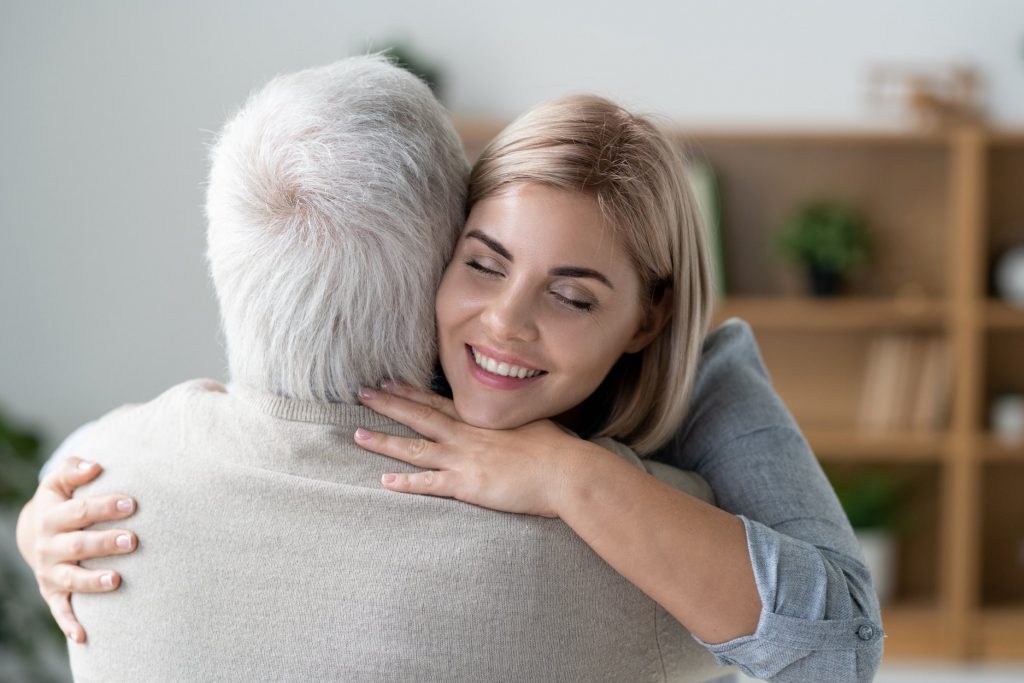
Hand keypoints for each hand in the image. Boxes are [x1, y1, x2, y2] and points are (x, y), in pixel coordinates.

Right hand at [15, 457, 137, 643]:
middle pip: (78, 545)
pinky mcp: (53, 593)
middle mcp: (49, 546)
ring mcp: (50, 572)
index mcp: (52, 517)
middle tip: (132, 539)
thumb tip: (95, 466)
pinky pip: (61, 611)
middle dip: (104, 543)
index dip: (105, 506)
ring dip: (92, 582)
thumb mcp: (59, 482)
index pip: (79, 512)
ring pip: (71, 579)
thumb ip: (74, 470)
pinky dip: (71, 624)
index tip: (132, 503)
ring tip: (116, 580)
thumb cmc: (62, 502)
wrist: (36, 533)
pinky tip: (85, 636)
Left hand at [354, 383, 584, 517]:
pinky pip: (430, 484)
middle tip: (362, 393)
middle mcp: (467, 435)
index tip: (389, 380)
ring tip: (358, 435)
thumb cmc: (556, 449)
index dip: (411, 392)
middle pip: (419, 416)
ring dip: (385, 441)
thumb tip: (506, 417)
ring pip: (416, 448)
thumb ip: (509, 420)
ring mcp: (464, 459)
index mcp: (481, 420)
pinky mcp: (468, 485)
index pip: (438, 402)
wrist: (566, 471)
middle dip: (388, 404)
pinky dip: (406, 483)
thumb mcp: (530, 423)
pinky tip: (384, 481)